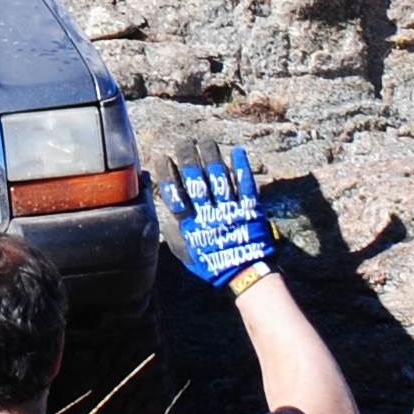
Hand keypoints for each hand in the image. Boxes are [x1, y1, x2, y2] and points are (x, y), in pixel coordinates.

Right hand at [161, 147, 277, 289]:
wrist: (244, 273)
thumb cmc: (211, 264)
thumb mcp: (185, 253)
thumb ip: (174, 232)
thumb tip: (164, 212)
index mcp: (190, 226)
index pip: (175, 195)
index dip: (168, 174)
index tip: (164, 157)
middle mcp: (208, 214)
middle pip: (195, 181)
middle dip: (188, 158)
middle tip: (184, 142)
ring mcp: (230, 210)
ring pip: (218, 178)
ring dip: (211, 156)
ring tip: (204, 140)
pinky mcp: (250, 209)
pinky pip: (245, 185)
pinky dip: (241, 167)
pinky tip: (237, 151)